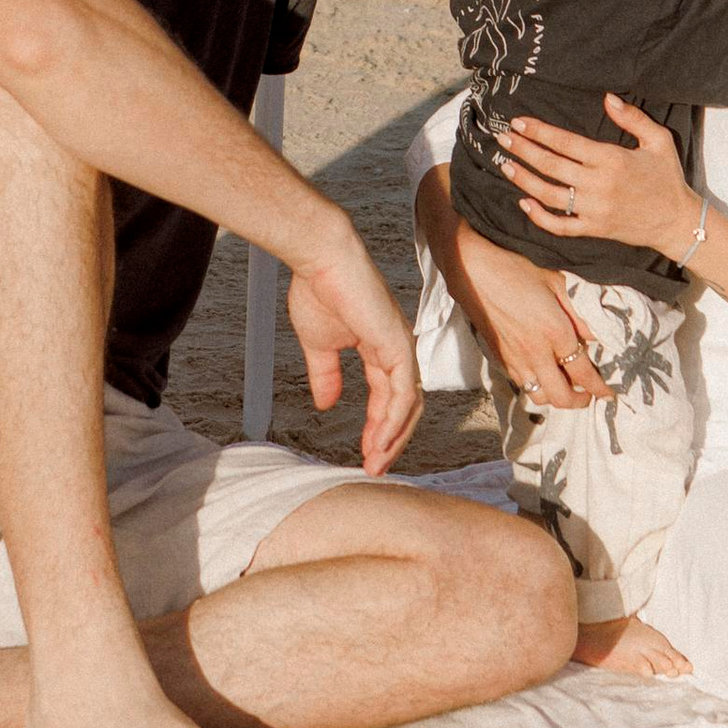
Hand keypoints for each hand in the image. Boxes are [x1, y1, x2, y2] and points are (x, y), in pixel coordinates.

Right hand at [286, 227, 422, 474]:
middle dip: (391, 441)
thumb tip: (326, 404)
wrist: (320, 259)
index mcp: (380, 349)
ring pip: (409, 405)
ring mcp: (400, 347)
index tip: (364, 454)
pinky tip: (381, 440)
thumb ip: (326, 375)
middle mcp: (396, 350)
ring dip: (394, 438)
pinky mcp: (398, 345)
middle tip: (374, 468)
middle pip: (404, 407)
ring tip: (376, 463)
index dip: (378, 428)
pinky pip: (403, 393)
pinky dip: (394, 420)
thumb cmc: (319, 290)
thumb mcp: (319, 345)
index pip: (387, 398)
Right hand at [450, 226, 606, 407]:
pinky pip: (522, 384)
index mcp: (555, 332)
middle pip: (561, 397)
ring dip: (556, 397)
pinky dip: (536, 386)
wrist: (472, 269)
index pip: (583, 373)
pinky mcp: (499, 358)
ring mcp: (514, 358)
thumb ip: (579, 312)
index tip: (608, 393)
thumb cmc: (515, 267)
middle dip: (579, 402)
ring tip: (566, 387)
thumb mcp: (556, 281)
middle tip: (589, 395)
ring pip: (539, 397)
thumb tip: (596, 335)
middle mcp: (535, 352)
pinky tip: (542, 373)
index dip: (599, 388)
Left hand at [498, 97, 694, 258]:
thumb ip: (632, 118)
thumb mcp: (658, 140)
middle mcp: (597, 185)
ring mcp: (593, 210)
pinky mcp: (593, 230)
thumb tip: (607, 98)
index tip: (519, 122)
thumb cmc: (667, 178)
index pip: (565, 142)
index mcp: (610, 159)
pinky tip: (524, 203)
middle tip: (503, 137)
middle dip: (523, 149)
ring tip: (506, 165)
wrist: (677, 221)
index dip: (538, 131)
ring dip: (523, 180)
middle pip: (550, 165)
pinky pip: (559, 226)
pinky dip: (539, 217)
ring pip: (548, 195)